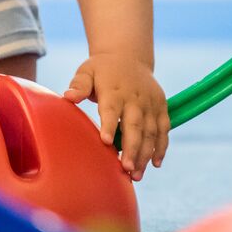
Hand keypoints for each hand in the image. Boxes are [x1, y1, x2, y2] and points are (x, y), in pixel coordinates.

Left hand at [64, 53, 168, 181]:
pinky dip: (161, 146)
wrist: (128, 56)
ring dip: (145, 154)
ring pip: (151, 131)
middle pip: (134, 125)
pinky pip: (164, 129)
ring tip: (136, 175)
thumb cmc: (102, 69)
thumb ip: (79, 85)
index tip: (106, 142)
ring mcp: (150, 103)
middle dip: (132, 148)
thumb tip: (67, 96)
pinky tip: (155, 164)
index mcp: (114, 90)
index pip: (111, 109)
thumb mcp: (87, 71)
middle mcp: (134, 98)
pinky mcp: (161, 107)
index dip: (109, 125)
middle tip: (126, 169)